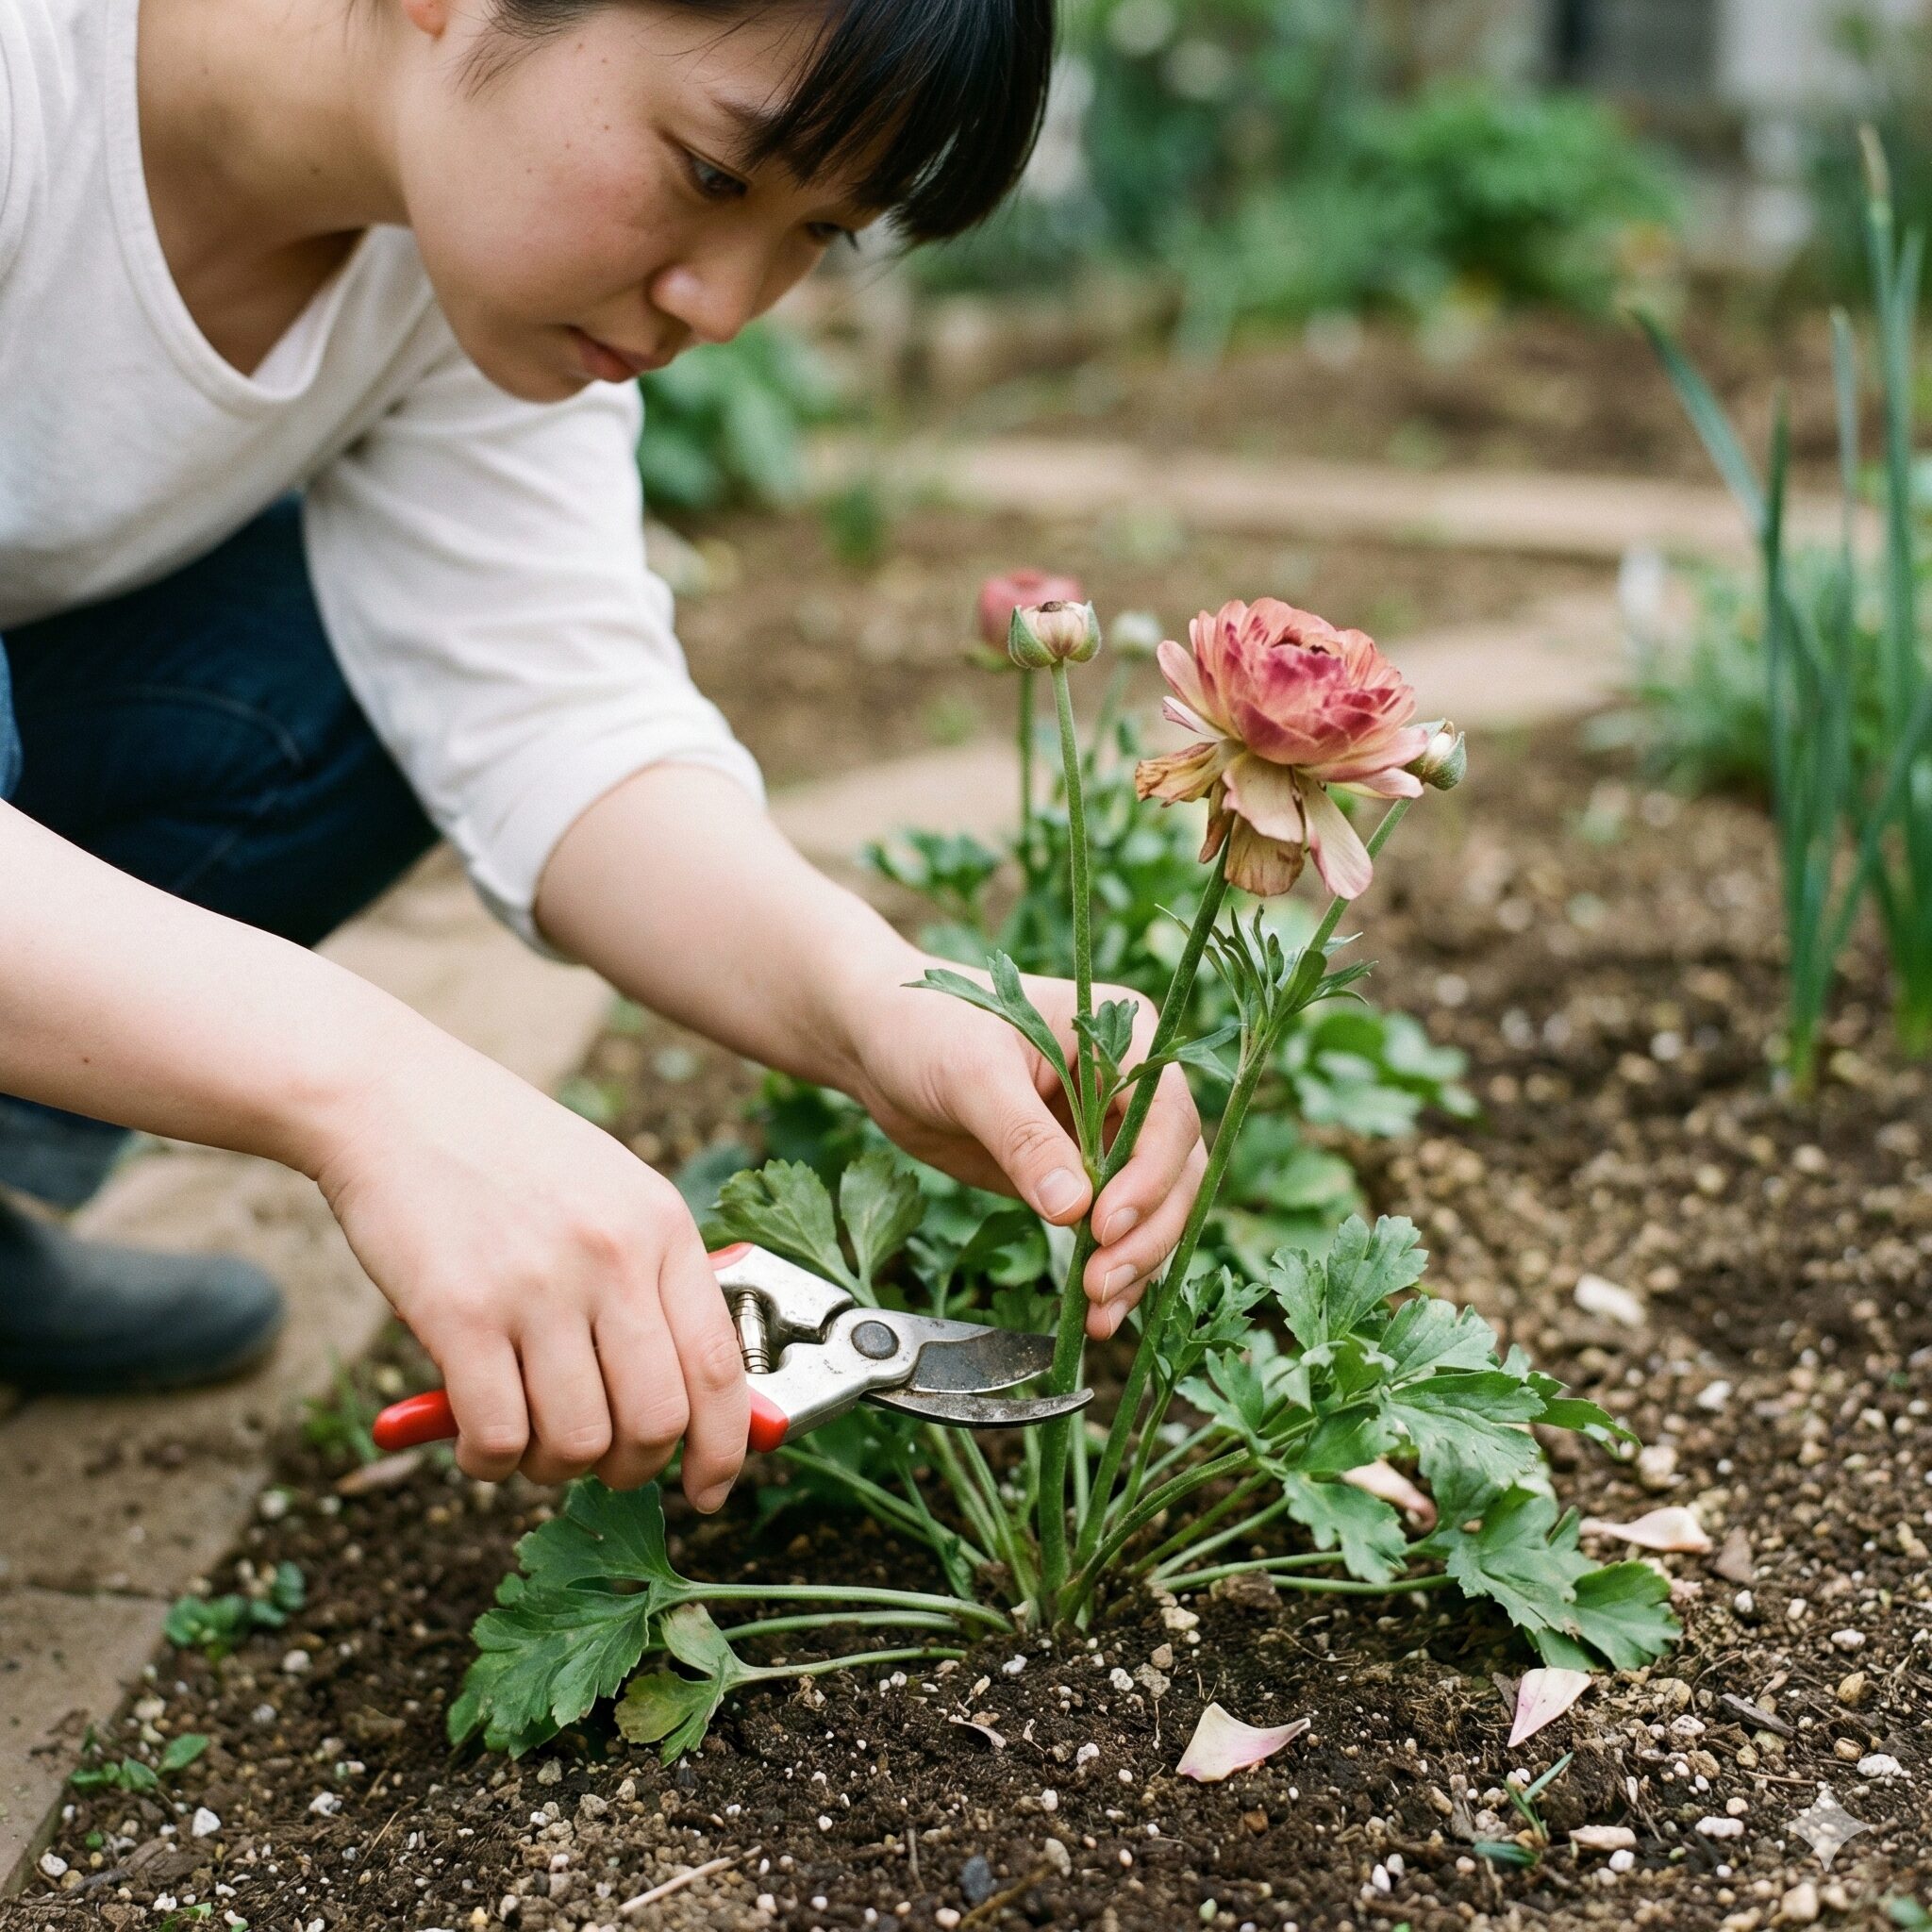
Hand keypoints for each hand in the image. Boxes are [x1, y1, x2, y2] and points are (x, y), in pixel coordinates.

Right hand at [311, 1039, 746, 1500]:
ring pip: (580, 1442)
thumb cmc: (504, 1154)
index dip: (725, 1448)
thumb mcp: (610, 1191)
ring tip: (529, 1440)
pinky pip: (499, 1436)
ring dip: (555, 1467)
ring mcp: (539, 1285)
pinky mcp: (461, 1313)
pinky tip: (477, 1437)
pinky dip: (490, 1461)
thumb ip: (651, 1278)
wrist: (395, 1100)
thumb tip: (689, 1394)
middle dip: (634, 1468)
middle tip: (599, 1463)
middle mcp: (614, 1257)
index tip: (710, 1490)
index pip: (722, 1366)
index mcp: (662, 1226)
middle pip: (658, 1420)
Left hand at [841, 945, 1206, 1339]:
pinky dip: (1109, 1266)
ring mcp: (1108, 1135)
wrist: (881, 1044)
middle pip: (1174, 1171)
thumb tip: (1073, 1208)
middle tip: (1102, 1280)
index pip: (1166, 1117)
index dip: (1149, 1176)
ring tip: (1100, 1311)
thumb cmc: (928, 1028)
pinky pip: (1111, 1228)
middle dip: (1147, 1231)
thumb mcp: (973, 1074)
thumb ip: (1024, 1137)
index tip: (1106, 1224)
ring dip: (1137, 1262)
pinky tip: (1096, 1310)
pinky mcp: (1078, 1177)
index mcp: (1123, 1039)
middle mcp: (1130, 1088)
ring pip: (1155, 1208)